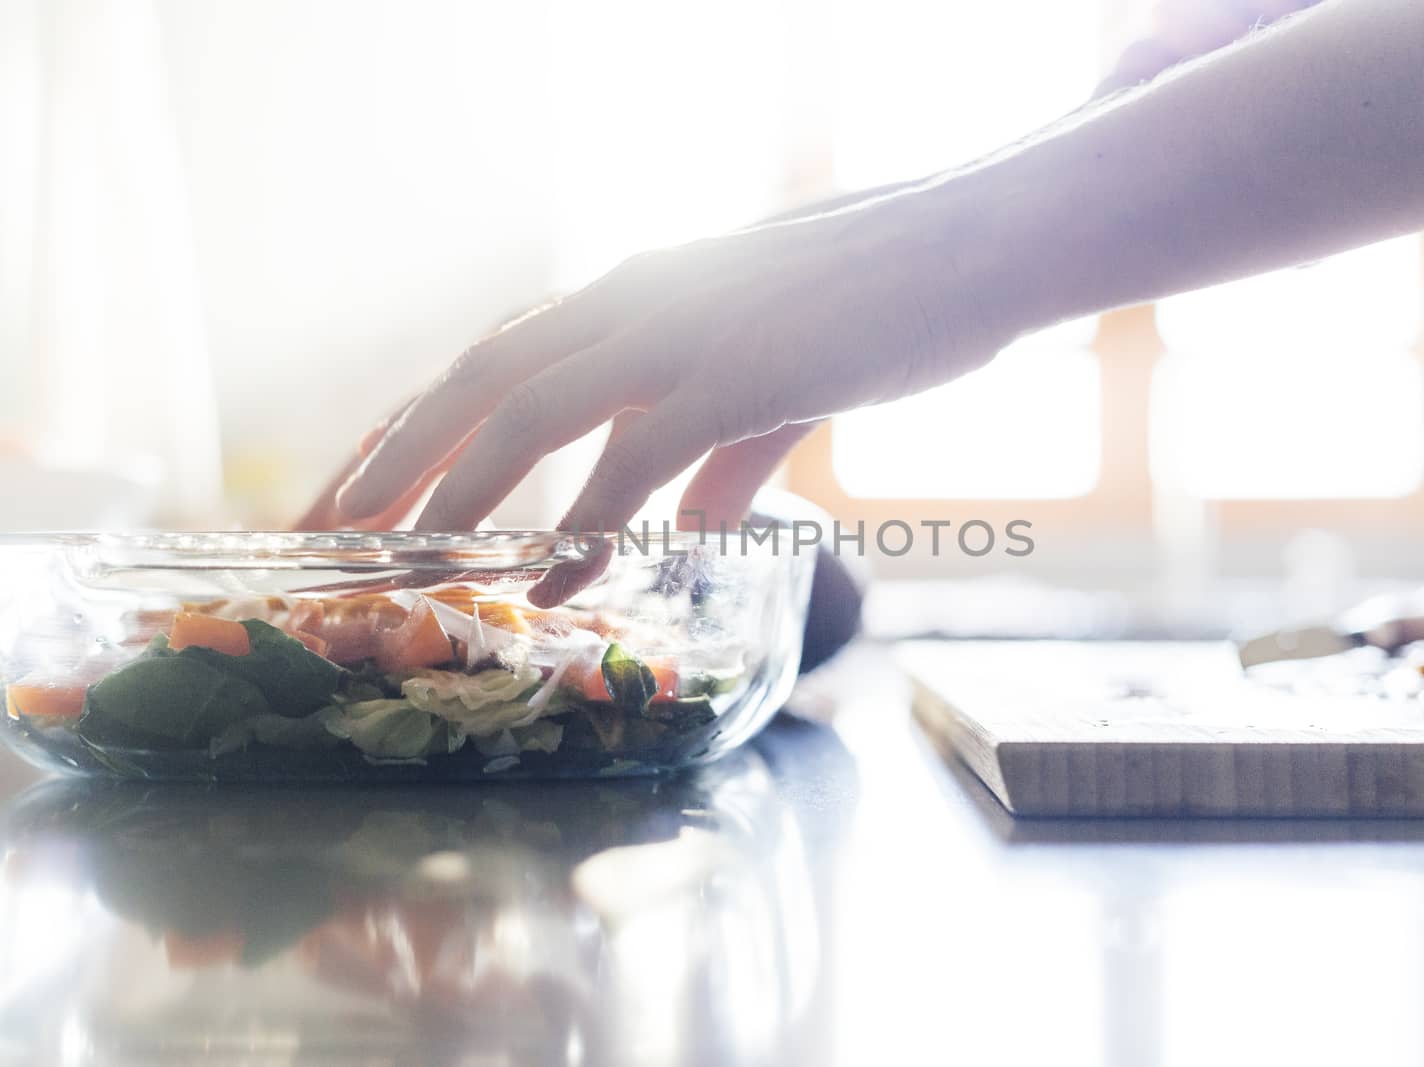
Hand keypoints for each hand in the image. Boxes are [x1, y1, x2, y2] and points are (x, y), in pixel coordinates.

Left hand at [332, 193, 1004, 532]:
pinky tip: (547, 583)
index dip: (421, 420)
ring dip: (452, 489)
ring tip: (394, 558)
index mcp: (636, 293)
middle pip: (478, 379)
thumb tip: (685, 523)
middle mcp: (633, 301)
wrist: (973, 248)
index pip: (497, 356)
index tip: (367, 478)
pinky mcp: (737, 374)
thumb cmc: (882, 303)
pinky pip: (635, 462)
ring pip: (526, 412)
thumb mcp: (783, 381)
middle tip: (327, 525)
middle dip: (395, 454)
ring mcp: (680, 333)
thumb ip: (725, 454)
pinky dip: (583, 525)